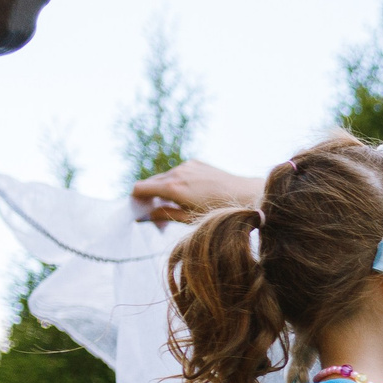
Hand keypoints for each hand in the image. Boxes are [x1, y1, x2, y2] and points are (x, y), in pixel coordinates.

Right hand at [130, 160, 262, 225]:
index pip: (139, 188)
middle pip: (151, 182)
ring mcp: (186, 165)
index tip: (138, 211)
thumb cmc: (219, 212)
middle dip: (150, 198)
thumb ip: (164, 215)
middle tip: (158, 216)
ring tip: (176, 207)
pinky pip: (179, 172)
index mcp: (172, 187)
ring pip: (165, 177)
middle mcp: (176, 172)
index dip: (135, 200)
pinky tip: (190, 196)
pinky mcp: (196, 163)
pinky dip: (177, 182)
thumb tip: (144, 217)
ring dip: (164, 190)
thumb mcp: (189, 219)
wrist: (247, 196)